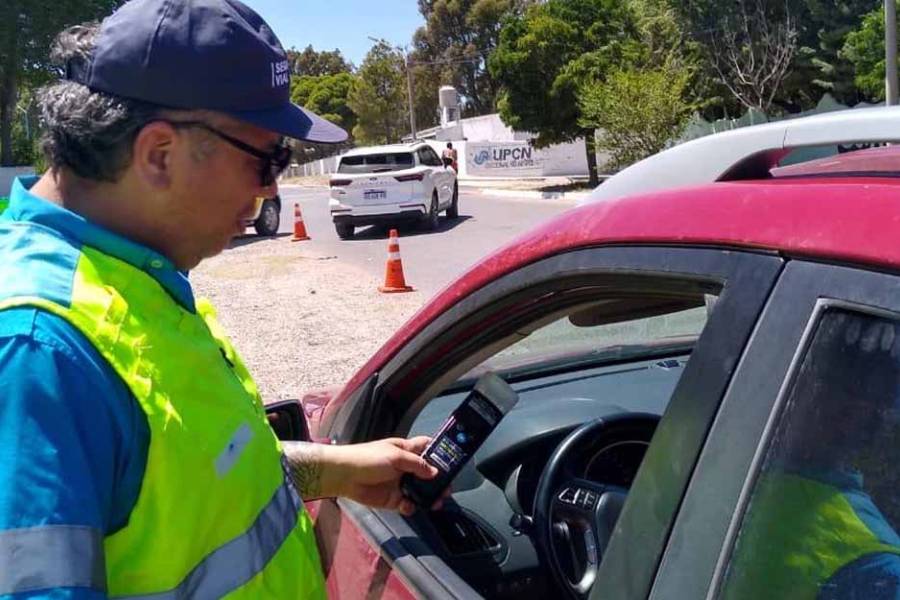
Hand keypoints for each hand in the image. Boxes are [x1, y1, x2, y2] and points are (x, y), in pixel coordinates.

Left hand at [323, 437, 445, 515]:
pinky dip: (411, 506)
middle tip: (447, 489)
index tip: (452, 461)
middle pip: (427, 473)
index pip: (427, 448)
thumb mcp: (395, 456)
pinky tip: (408, 505)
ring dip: (428, 497)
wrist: (343, 476)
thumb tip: (435, 472)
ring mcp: (399, 483)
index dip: (439, 453)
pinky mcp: (392, 499)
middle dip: (438, 481)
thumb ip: (417, 464)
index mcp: (406, 450)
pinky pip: (407, 504)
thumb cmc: (367, 458)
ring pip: (420, 491)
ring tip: (436, 502)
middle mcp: (405, 466)